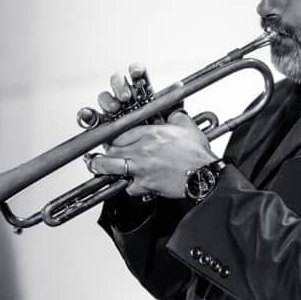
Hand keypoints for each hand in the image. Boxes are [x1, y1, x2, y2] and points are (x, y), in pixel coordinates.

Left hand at [88, 64, 217, 197]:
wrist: (203, 175)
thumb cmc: (196, 154)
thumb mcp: (187, 126)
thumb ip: (175, 116)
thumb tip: (172, 113)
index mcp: (150, 134)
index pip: (120, 132)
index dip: (113, 135)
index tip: (111, 137)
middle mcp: (142, 150)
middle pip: (111, 149)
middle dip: (104, 150)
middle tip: (102, 151)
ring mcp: (141, 168)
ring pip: (111, 167)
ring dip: (102, 166)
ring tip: (97, 165)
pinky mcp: (146, 185)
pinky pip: (127, 186)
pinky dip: (125, 185)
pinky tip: (126, 182)